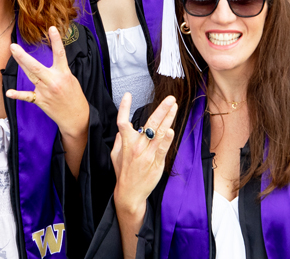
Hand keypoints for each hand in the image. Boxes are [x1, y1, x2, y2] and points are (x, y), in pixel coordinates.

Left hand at [6, 26, 90, 137]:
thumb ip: (60, 70)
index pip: (60, 54)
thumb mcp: (71, 79)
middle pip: (36, 66)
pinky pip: (27, 96)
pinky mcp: (40, 101)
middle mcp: (53, 81)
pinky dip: (18, 94)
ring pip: (30, 76)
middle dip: (23, 56)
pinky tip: (9, 92)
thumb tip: (51, 61)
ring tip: (14, 53)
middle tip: (14, 46)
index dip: (56, 40)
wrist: (76, 117)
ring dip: (21, 64)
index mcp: (64, 74)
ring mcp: (45, 92)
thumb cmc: (74, 96)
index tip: (52, 28)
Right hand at [112, 93, 177, 212]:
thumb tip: (121, 129)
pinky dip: (167, 139)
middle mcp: (136, 147)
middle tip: (170, 99)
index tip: (127, 95)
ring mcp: (147, 154)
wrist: (129, 193)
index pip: (123, 122)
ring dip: (168, 119)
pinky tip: (171, 129)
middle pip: (149, 124)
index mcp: (125, 143)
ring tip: (175, 107)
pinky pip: (163, 149)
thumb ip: (118, 141)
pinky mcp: (156, 163)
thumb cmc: (123, 173)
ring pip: (158, 133)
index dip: (124, 108)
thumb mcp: (115, 156)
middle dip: (161, 109)